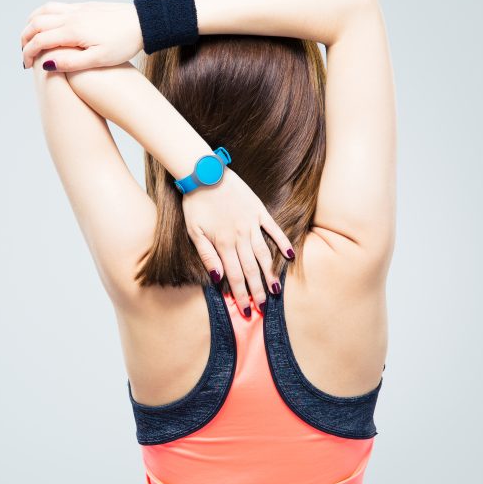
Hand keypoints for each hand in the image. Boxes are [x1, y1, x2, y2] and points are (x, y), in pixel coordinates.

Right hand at [20, 1, 142, 70]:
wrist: (143, 23)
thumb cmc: (124, 44)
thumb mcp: (99, 59)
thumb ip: (71, 63)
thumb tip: (46, 64)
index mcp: (73, 30)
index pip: (40, 40)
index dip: (28, 53)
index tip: (26, 66)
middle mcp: (72, 16)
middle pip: (36, 23)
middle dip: (25, 38)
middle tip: (24, 54)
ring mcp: (78, 8)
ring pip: (44, 10)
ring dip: (31, 23)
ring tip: (30, 38)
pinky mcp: (85, 6)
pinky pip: (56, 6)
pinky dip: (44, 15)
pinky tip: (49, 26)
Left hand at [182, 169, 294, 317]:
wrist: (204, 173)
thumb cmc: (195, 204)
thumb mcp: (193, 232)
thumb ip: (207, 255)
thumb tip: (217, 278)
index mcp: (222, 243)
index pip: (234, 275)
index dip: (241, 294)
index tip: (247, 310)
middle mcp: (239, 236)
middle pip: (251, 269)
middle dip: (257, 291)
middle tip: (263, 308)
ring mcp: (251, 223)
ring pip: (263, 254)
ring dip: (270, 274)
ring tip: (276, 290)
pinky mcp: (258, 210)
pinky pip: (273, 229)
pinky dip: (282, 242)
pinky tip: (289, 256)